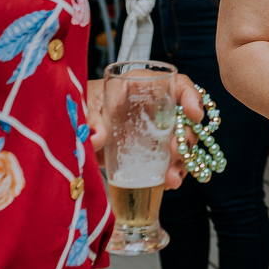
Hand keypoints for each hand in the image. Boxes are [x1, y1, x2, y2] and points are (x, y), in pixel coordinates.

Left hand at [87, 73, 206, 189]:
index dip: (191, 97)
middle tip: (177, 151)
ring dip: (182, 161)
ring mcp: (154, 133)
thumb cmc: (80, 106)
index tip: (195, 115)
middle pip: (183, 120)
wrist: (73, 128)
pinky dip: (171, 174)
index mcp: (142, 88)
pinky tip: (166, 183)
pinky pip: (168, 164)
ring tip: (171, 177)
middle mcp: (154, 110)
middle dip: (186, 137)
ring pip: (180, 145)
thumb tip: (97, 136)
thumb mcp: (83, 106)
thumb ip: (88, 118)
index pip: (176, 85)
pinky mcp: (148, 154)